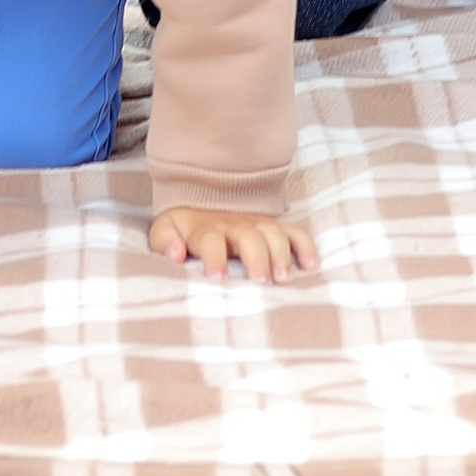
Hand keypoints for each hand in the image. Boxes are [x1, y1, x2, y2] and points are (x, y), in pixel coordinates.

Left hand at [149, 209, 316, 283]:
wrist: (205, 192)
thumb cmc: (186, 226)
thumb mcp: (166, 229)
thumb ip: (165, 242)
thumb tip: (175, 254)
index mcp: (206, 230)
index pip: (211, 241)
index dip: (214, 258)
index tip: (218, 278)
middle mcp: (234, 226)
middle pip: (249, 238)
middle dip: (256, 259)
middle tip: (261, 282)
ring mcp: (257, 224)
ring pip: (274, 234)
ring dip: (281, 255)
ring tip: (284, 279)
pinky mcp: (274, 227)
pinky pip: (294, 232)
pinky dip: (305, 246)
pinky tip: (311, 265)